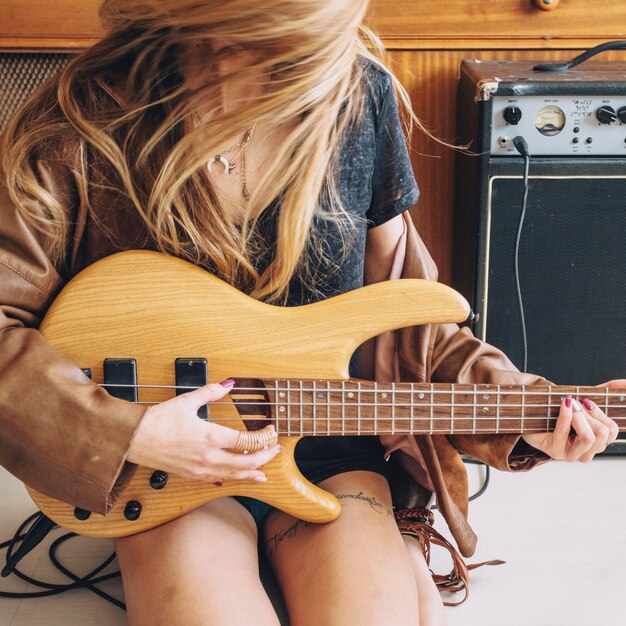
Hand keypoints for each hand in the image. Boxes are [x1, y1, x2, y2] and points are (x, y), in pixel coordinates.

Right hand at [127, 380, 280, 481]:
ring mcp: (200, 469)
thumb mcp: (187, 401)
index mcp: (210, 437)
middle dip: (265, 456)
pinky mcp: (191, 475)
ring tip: (265, 471)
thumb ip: (211, 392)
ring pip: (234, 474)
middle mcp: (208, 456)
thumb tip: (228, 383)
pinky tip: (238, 477)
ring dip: (252, 472)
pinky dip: (232, 478)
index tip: (272, 431)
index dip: (264, 437)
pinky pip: (218, 479)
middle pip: (246, 461)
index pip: (247, 441)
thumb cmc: (157, 420)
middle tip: (276, 450)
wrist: (133, 439)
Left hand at [522, 386, 619, 461]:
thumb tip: (624, 381)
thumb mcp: (582, 401)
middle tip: (577, 403)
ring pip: (588, 438)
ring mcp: (570, 454)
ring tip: (570, 403)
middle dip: (590, 414)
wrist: (528, 416)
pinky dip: (566, 415)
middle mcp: (585, 452)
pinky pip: (565, 433)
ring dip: (579, 416)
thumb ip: (604, 391)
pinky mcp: (554, 450)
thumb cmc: (556, 410)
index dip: (602, 413)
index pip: (612, 431)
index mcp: (596, 443)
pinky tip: (565, 404)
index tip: (587, 401)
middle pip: (603, 434)